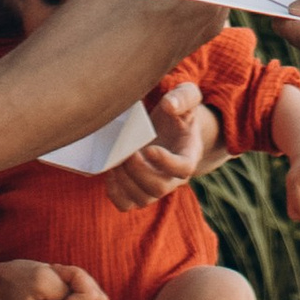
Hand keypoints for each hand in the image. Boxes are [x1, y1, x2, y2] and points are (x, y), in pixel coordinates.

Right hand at [0, 259, 107, 299]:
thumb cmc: (15, 280)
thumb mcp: (44, 274)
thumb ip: (76, 284)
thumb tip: (96, 297)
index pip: (91, 296)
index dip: (75, 275)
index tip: (54, 272)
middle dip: (79, 283)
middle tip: (54, 279)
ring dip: (79, 290)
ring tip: (53, 288)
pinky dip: (78, 298)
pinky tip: (57, 297)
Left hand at [105, 84, 221, 211]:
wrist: (169, 126)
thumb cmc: (178, 110)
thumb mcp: (187, 95)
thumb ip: (183, 97)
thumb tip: (169, 105)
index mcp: (188, 154)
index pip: (183, 169)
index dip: (167, 163)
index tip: (149, 148)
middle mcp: (173, 176)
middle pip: (159, 188)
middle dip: (139, 172)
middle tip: (127, 153)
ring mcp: (155, 185)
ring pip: (142, 198)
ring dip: (125, 182)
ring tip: (116, 161)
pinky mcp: (138, 189)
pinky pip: (126, 203)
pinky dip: (115, 192)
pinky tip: (110, 171)